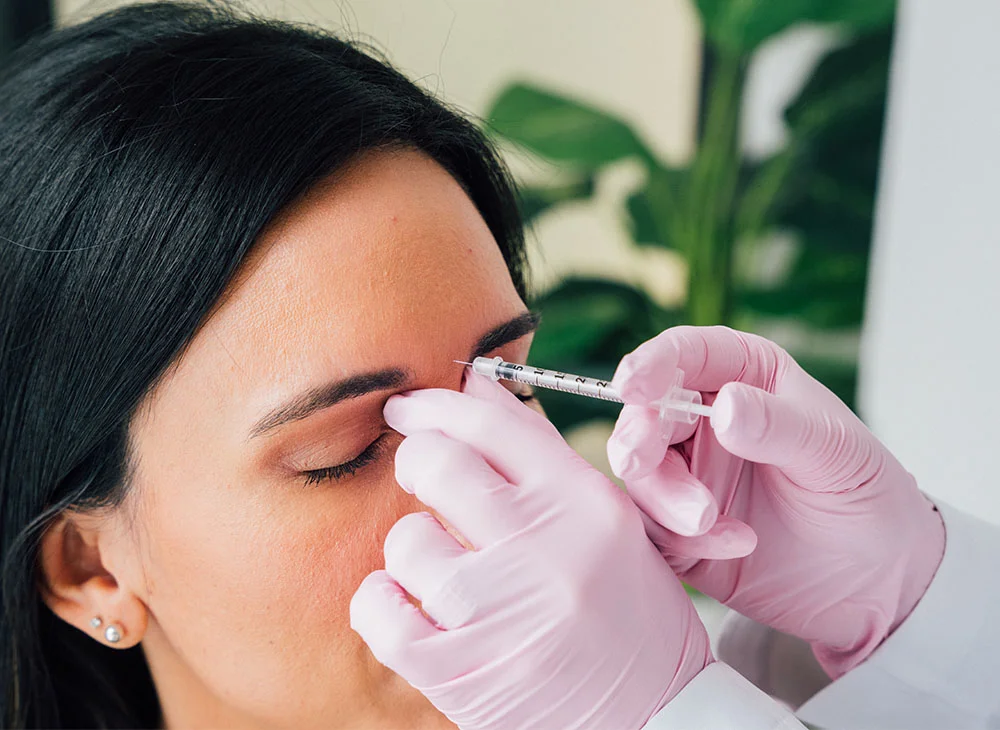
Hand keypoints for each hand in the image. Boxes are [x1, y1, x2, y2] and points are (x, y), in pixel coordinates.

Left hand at [350, 371, 710, 729]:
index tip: (409, 407)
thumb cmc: (627, 611)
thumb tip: (472, 385)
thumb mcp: (607, 523)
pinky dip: (380, 602)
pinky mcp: (460, 672)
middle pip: (436, 464)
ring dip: (415, 551)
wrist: (654, 718)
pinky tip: (406, 605)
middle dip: (416, 461)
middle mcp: (544, 550)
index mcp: (585, 504)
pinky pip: (377, 610)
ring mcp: (499, 613)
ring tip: (445, 571)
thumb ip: (539, 454)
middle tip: (422, 475)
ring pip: (405, 541)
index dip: (437, 404)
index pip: (491, 424)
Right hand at [607, 325, 944, 677]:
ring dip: (664, 496)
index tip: (633, 385)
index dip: (651, 363)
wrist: (881, 582)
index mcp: (745, 379)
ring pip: (640, 473)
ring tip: (708, 521)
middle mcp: (706, 421)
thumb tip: (724, 407)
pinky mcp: (680, 531)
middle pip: (645, 414)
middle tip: (641, 461)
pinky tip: (737, 545)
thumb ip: (779, 427)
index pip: (686, 355)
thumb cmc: (868, 497)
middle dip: (638, 437)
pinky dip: (682, 539)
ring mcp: (690, 476)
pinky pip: (653, 529)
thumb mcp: (837, 454)